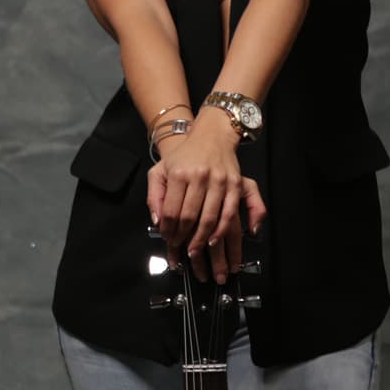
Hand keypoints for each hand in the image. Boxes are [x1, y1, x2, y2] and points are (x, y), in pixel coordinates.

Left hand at [146, 108, 266, 283]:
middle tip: (181, 251)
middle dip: (184, 238)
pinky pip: (230, 212)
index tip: (167, 240)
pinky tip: (215, 240)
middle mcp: (199, 176)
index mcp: (178, 173)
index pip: (170, 210)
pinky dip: (222, 229)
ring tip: (197, 253)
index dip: (168, 230)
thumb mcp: (159, 171)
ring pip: (210, 218)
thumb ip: (154, 197)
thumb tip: (156, 222)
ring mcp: (219, 180)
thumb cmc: (184, 156)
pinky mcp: (235, 184)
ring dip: (202, 240)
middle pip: (190, 216)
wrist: (211, 136)